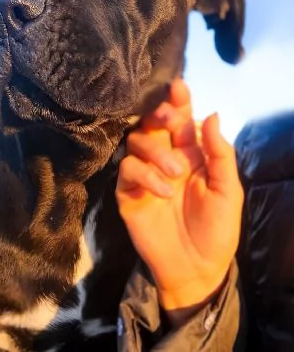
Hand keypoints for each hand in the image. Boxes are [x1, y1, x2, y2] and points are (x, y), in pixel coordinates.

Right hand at [116, 79, 243, 313]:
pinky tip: (163, 191)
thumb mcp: (227, 191)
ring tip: (175, 174)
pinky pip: (128, 169)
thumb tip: (211, 114)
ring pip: (137, 141)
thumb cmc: (216, 228)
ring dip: (156, 150)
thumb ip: (220, 154)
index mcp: (191, 152)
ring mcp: (145, 173)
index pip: (182, 119)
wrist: (195, 268)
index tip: (178, 87)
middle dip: (160, 114)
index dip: (178, 101)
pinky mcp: (128, 191)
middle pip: (153, 123)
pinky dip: (145, 174)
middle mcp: (165, 156)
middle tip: (169, 120)